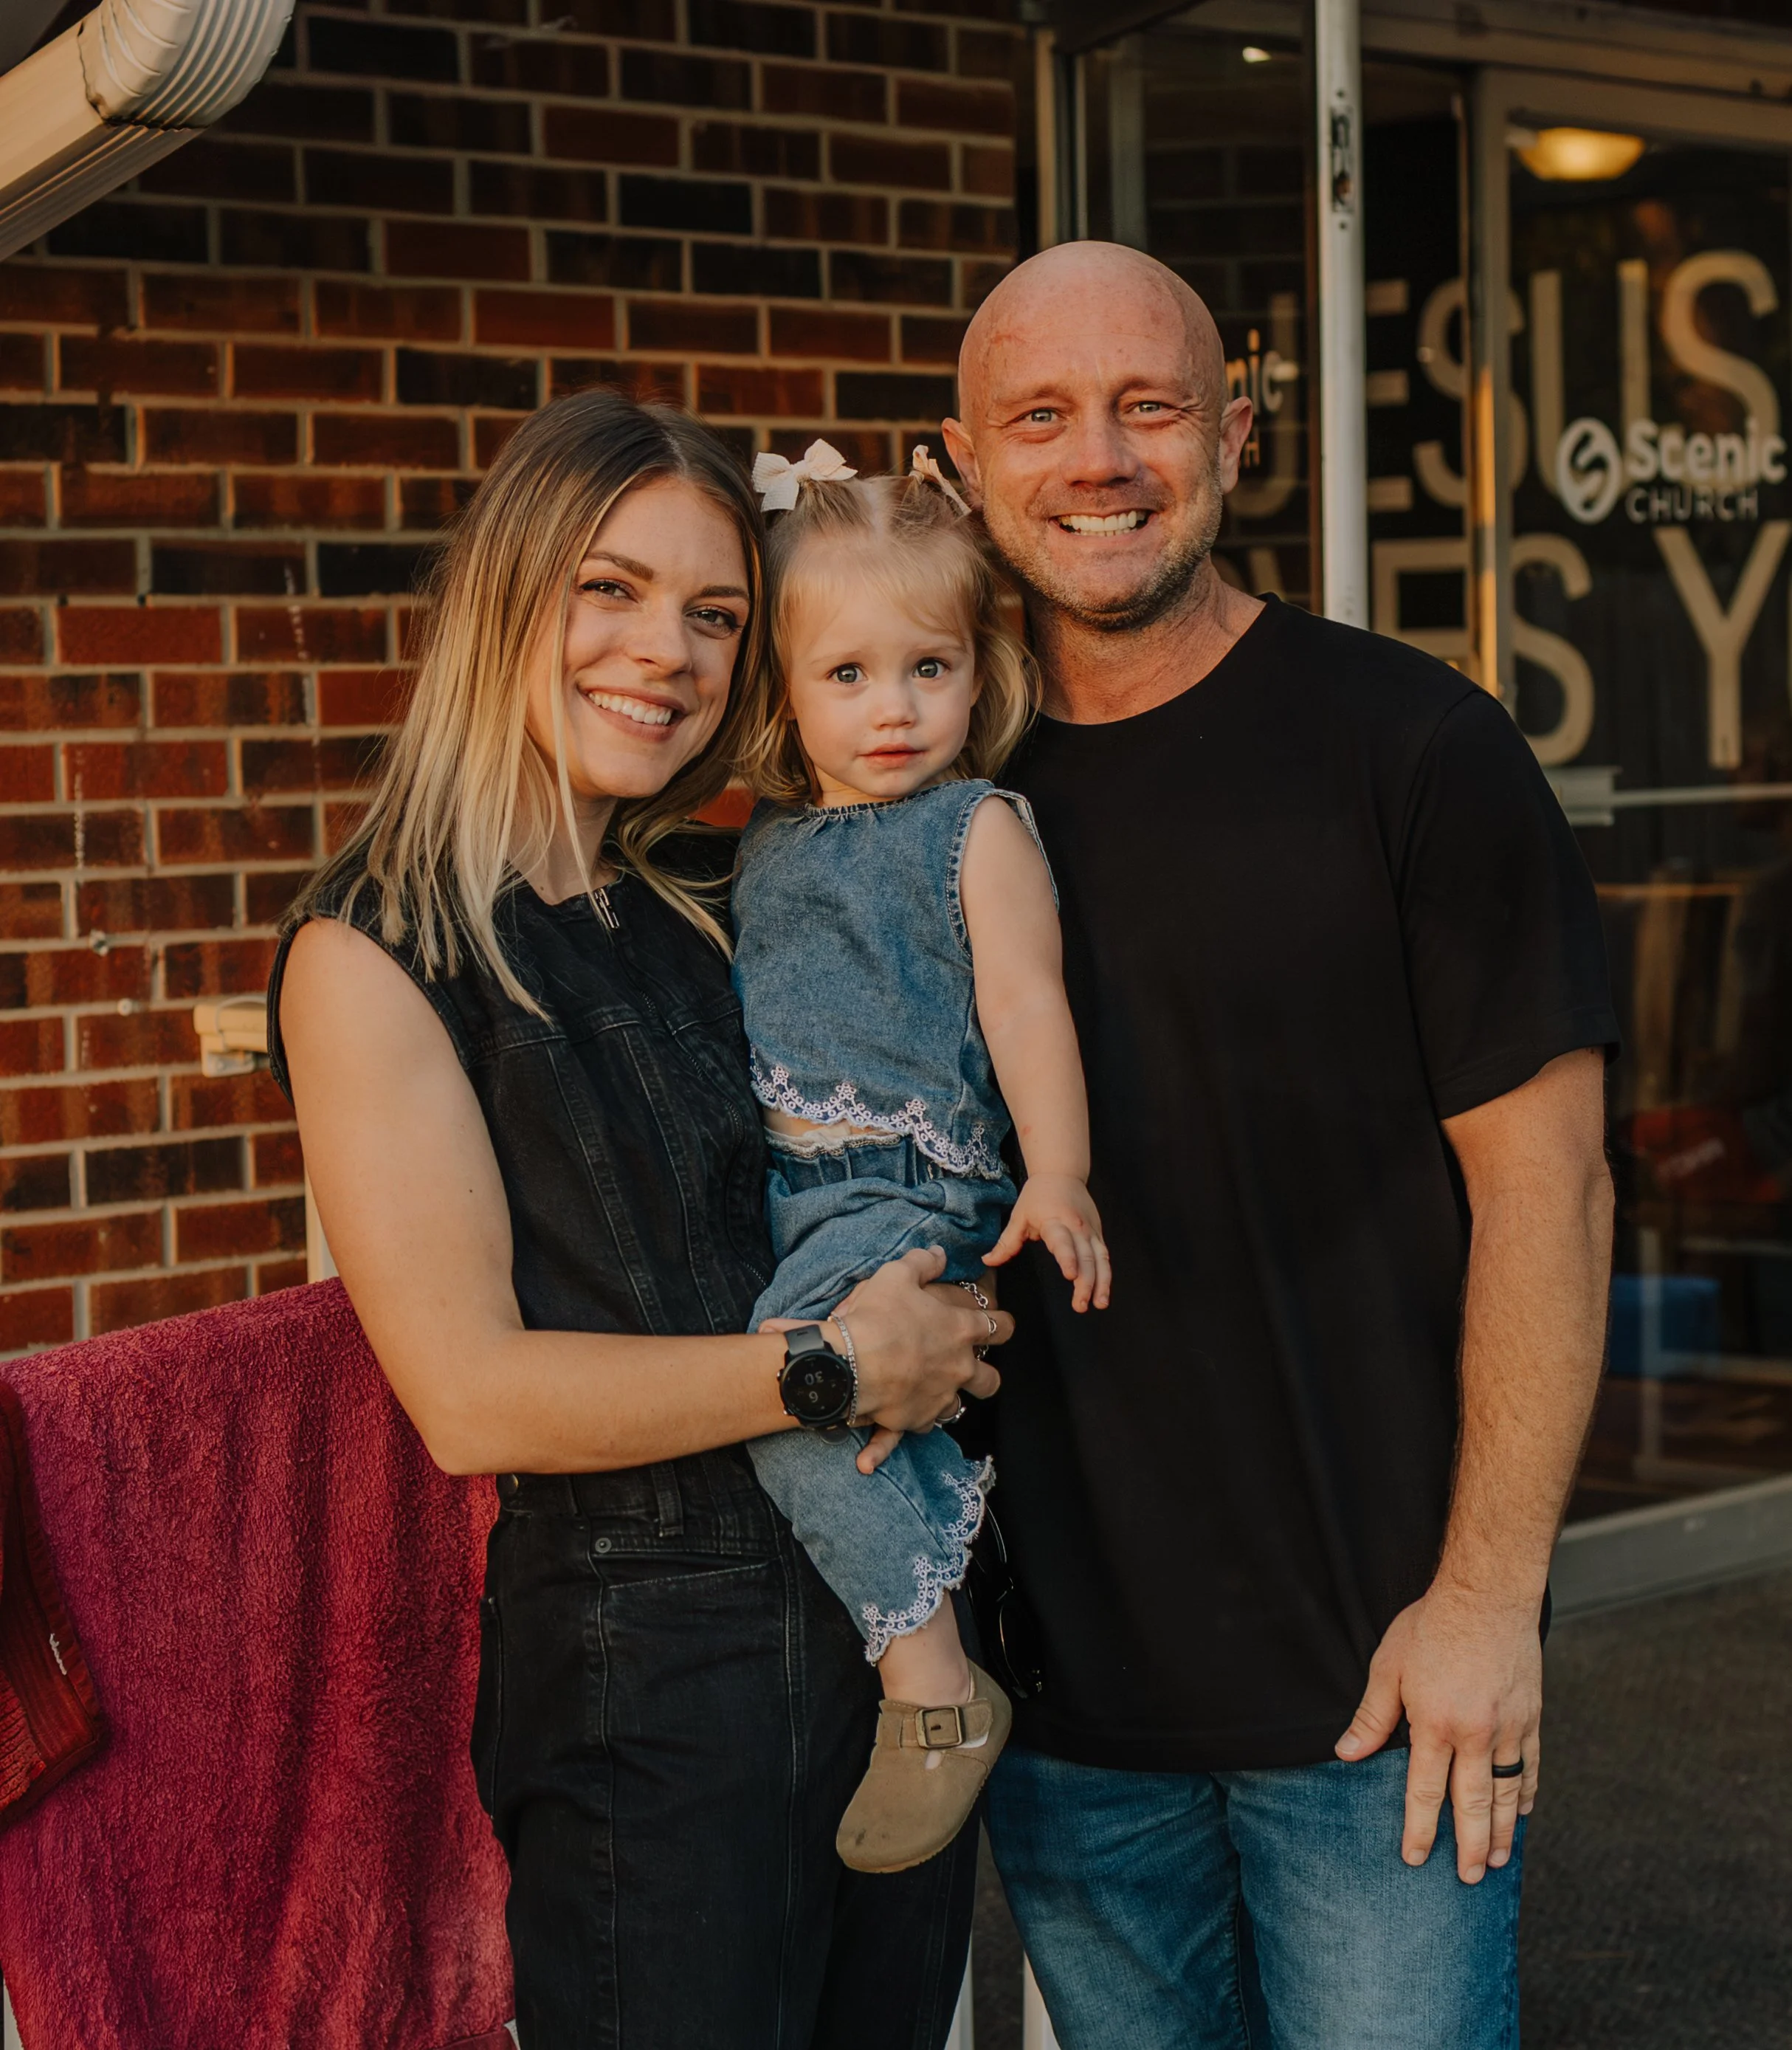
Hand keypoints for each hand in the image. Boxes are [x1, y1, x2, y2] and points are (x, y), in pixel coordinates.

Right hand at [759, 1246, 1010, 1471]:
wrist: (851, 1363)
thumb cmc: (877, 1315)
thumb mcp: (898, 1274)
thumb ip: (922, 1262)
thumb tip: (938, 1251)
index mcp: (960, 1330)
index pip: (1000, 1327)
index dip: (1005, 1325)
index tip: (1003, 1325)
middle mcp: (958, 1368)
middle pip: (990, 1379)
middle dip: (987, 1375)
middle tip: (973, 1369)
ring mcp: (940, 1397)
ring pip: (959, 1407)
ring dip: (950, 1399)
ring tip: (932, 1392)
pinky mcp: (916, 1420)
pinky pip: (918, 1428)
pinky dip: (904, 1429)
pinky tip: (886, 1435)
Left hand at [985, 1174, 1110, 1310]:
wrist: (1062, 1172)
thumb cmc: (1038, 1195)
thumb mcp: (1019, 1216)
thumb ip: (1006, 1242)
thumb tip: (987, 1261)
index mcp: (1055, 1221)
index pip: (1063, 1242)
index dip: (1068, 1258)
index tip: (1070, 1275)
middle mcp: (1077, 1227)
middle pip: (1085, 1256)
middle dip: (1085, 1282)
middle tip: (1081, 1305)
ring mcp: (1090, 1230)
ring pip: (1100, 1258)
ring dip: (1102, 1282)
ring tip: (1100, 1304)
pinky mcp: (1098, 1233)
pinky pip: (1104, 1255)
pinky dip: (1106, 1274)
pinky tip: (1103, 1292)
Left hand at [1334, 1580, 1542, 1883]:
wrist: (1487, 1595)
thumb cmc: (1431, 1626)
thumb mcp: (1388, 1666)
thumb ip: (1372, 1716)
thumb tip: (1347, 1753)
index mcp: (1436, 1725)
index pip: (1425, 1792)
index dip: (1420, 1830)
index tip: (1415, 1859)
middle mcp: (1475, 1735)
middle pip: (1473, 1805)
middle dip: (1470, 1847)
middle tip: (1471, 1880)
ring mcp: (1508, 1728)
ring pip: (1506, 1793)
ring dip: (1503, 1831)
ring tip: (1499, 1860)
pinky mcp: (1530, 1717)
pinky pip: (1530, 1767)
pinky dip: (1525, 1794)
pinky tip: (1522, 1812)